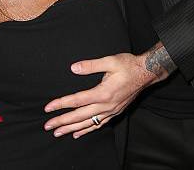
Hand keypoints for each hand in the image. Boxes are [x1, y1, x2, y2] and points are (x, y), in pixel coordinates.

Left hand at [44, 42, 175, 138]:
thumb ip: (91, 65)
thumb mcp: (110, 60)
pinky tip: (78, 133)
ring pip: (88, 123)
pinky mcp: (115, 112)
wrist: (146, 73)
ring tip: (58, 133)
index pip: (76, 101)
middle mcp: (106, 105)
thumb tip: (73, 68)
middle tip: (48, 126)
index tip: (48, 108)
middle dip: (62, 121)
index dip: (61, 104)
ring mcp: (111, 111)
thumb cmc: (128, 65)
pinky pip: (98, 124)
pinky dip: (87, 130)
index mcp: (103, 93)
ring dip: (72, 128)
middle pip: (79, 116)